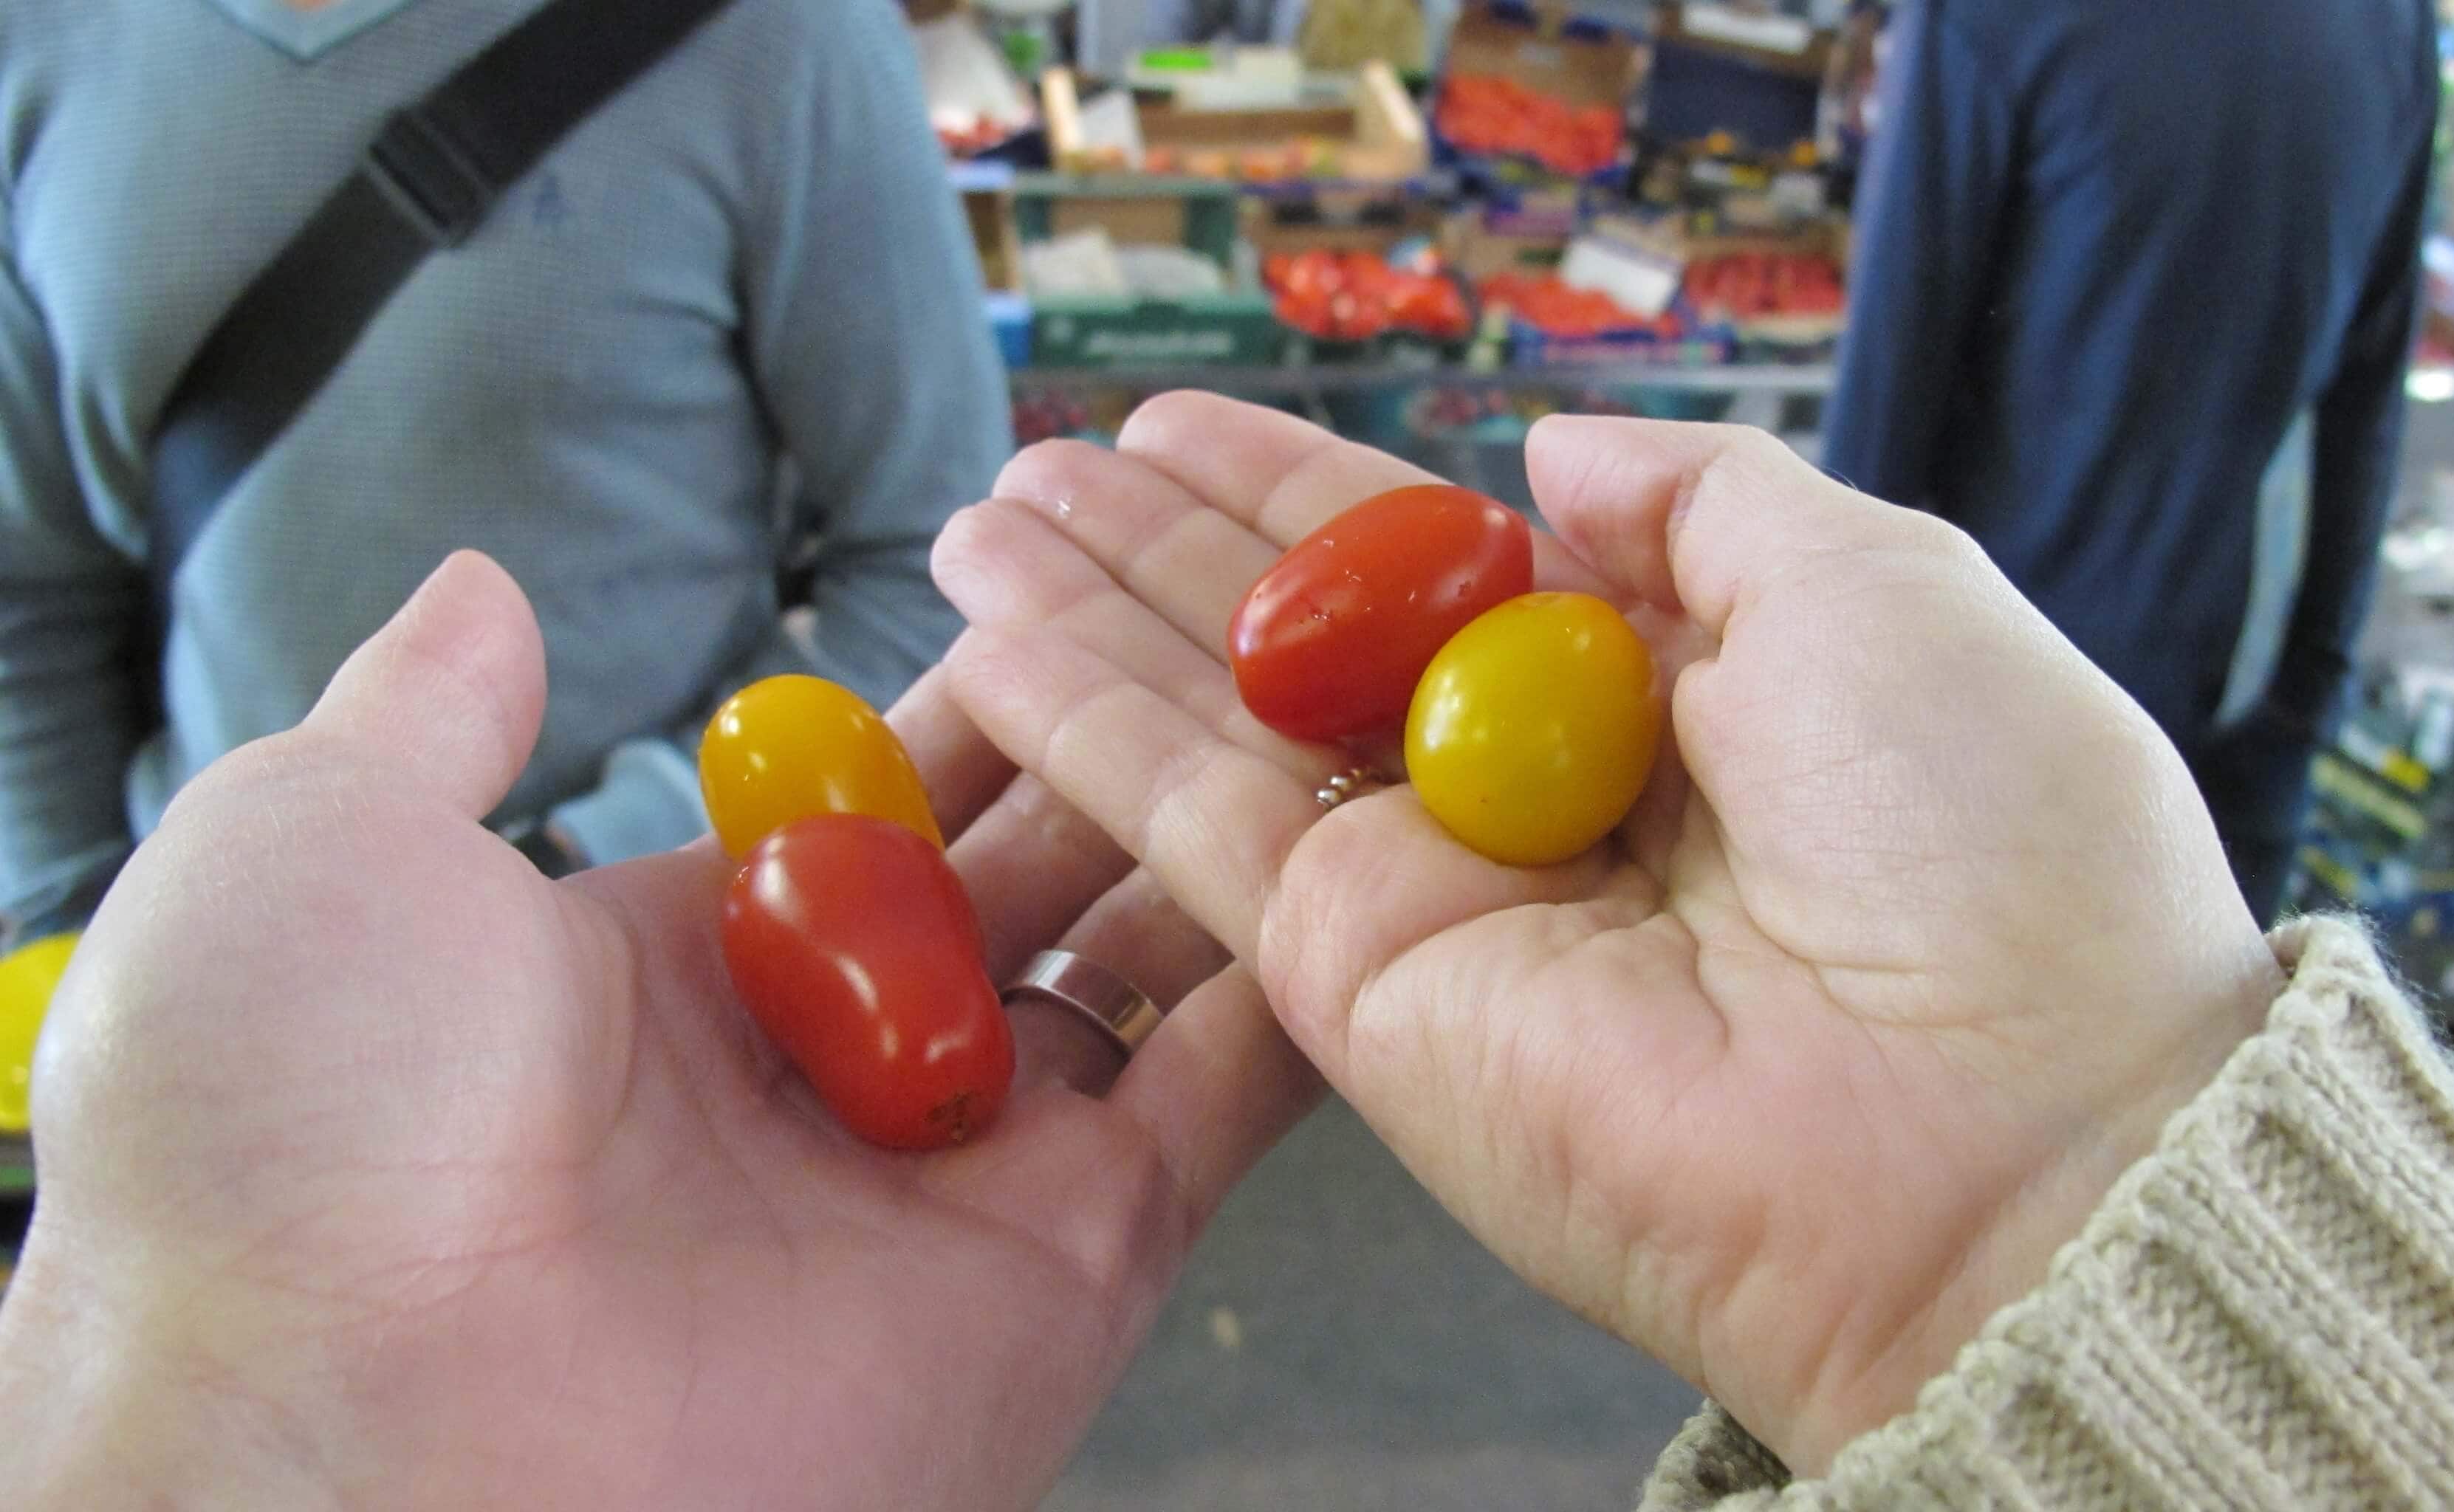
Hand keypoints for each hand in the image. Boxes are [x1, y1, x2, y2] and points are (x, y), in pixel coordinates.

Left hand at [0, 552, 1322, 1507]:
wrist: (357, 1445)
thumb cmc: (292, 1140)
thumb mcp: (319, 854)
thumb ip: (431, 717)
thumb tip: (486, 587)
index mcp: (680, 975)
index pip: (887, 805)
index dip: (985, 692)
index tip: (1079, 574)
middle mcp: (837, 1076)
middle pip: (1042, 878)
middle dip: (1131, 744)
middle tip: (1241, 619)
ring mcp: (963, 1173)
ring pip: (1153, 976)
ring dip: (1235, 833)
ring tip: (1333, 696)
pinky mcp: (1072, 1265)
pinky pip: (1224, 1105)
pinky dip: (1306, 984)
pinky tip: (1370, 848)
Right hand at [936, 395, 2283, 1468]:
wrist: (1992, 1137)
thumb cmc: (1984, 845)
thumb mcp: (1877, 585)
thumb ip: (1700, 502)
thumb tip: (1549, 454)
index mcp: (1662, 700)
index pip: (1443, 572)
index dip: (1312, 493)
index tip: (1190, 425)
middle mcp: (1531, 797)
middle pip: (1311, 646)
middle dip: (1173, 550)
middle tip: (1051, 460)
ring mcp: (1435, 896)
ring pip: (1222, 725)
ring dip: (1092, 618)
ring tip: (979, 518)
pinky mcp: (1355, 982)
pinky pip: (1196, 822)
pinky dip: (1085, 719)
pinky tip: (989, 626)